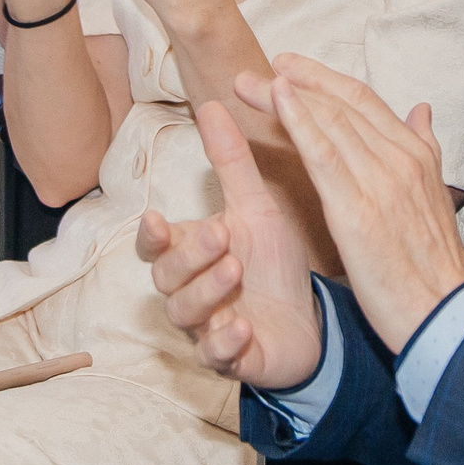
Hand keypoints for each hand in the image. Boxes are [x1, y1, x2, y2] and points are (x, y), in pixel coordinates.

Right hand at [138, 99, 322, 387]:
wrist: (311, 319)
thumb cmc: (273, 262)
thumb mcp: (255, 208)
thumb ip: (231, 162)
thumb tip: (213, 102)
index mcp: (190, 254)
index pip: (154, 246)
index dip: (151, 235)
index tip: (157, 218)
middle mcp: (189, 292)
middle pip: (166, 278)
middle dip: (190, 257)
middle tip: (222, 234)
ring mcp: (206, 328)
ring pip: (186, 315)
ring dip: (206, 291)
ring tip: (235, 269)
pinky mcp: (231, 362)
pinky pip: (215, 357)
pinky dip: (225, 344)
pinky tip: (242, 328)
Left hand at [239, 55, 463, 353]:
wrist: (445, 312)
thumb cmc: (435, 265)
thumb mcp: (436, 196)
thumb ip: (424, 148)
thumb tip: (421, 109)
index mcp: (416, 154)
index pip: (364, 101)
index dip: (325, 80)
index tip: (290, 67)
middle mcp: (400, 158)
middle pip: (341, 106)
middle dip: (298, 83)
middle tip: (256, 71)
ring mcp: (380, 180)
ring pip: (330, 122)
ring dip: (287, 97)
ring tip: (250, 82)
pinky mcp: (358, 208)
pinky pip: (324, 154)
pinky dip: (300, 121)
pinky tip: (278, 100)